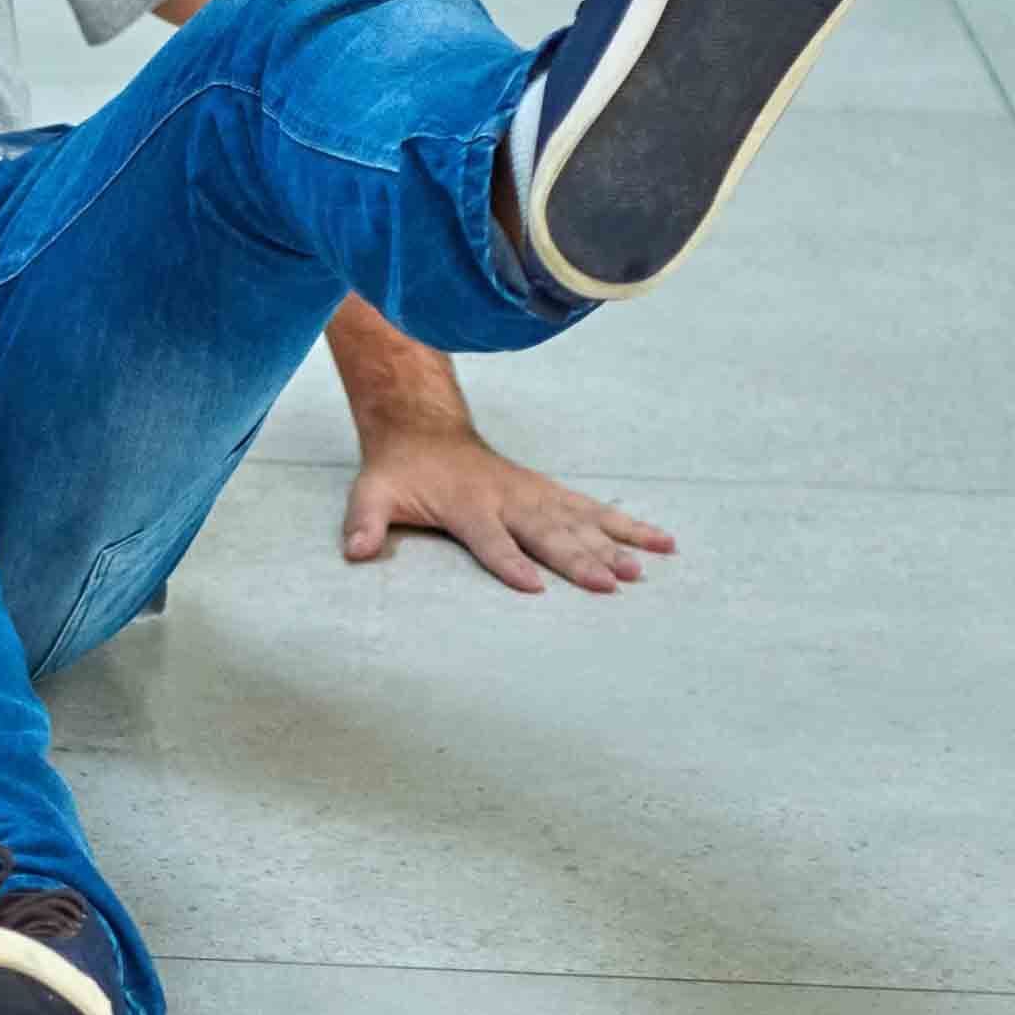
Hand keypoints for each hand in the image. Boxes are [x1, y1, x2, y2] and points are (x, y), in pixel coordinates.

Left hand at [338, 427, 673, 597]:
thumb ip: (365, 522)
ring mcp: (534, 495)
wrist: (425, 429)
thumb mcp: (372, 494)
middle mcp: (508, 500)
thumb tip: (354, 550)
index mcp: (468, 506)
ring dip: (614, 545)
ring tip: (646, 568)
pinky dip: (627, 525)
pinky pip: (594, 509)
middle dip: (581, 559)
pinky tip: (660, 541)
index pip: (491, 540)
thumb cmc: (401, 472)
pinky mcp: (550, 493)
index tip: (534, 585)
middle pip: (548, 534)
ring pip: (581, 521)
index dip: (510, 563)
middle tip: (613, 583)